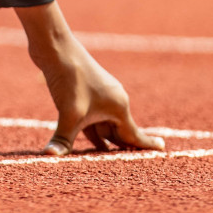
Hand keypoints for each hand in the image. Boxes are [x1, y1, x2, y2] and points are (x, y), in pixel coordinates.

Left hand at [14, 1, 163, 156]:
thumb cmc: (69, 78)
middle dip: (121, 149)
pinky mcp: (85, 91)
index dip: (147, 145)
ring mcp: (100, 95)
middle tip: (126, 166)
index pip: (134, 135)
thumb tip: (50, 155)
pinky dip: (91, 131)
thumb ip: (63, 139)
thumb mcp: (68, 113)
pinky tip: (87, 141)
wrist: (55, 47)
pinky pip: (92, 118)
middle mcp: (114, 100)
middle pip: (119, 133)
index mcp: (119, 106)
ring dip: (103, 141)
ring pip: (104, 125)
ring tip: (107, 159)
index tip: (162, 149)